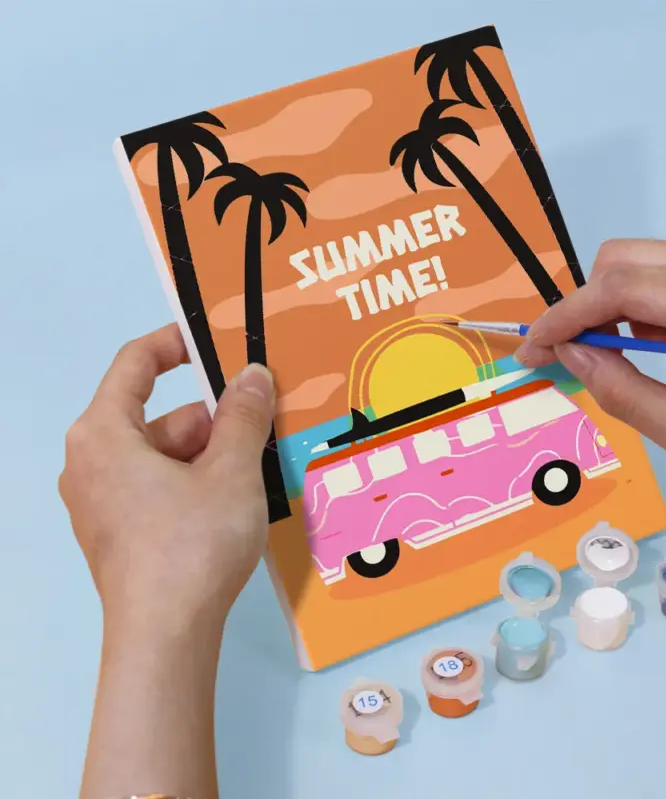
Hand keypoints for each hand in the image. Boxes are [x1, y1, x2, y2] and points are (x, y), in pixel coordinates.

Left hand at [59, 323, 274, 635]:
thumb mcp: (229, 471)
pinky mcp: (116, 532)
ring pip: (162, 455)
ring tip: (258, 467)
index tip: (216, 340)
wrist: (165, 637)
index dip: (176, 343)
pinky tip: (233, 500)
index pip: (135, 364)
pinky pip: (156, 486)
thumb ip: (242, 415)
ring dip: (209, 454)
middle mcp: (90, 462)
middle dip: (211, 418)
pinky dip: (194, 482)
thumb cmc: (192, 543)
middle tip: (263, 423)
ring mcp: (99, 501)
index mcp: (104, 433)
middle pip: (158, 417)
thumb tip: (252, 375)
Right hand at [515, 239, 665, 478]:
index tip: (533, 349)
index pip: (623, 287)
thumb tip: (570, 354)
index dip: (565, 315)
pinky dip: (640, 306)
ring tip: (625, 356)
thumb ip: (625, 394)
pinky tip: (658, 343)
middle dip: (583, 309)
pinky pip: (665, 271)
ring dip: (611, 308)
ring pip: (639, 261)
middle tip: (571, 358)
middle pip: (624, 262)